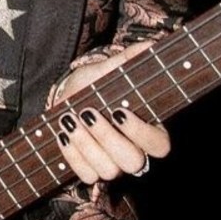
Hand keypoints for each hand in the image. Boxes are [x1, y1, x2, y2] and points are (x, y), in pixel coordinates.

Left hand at [51, 43, 170, 183]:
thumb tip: (151, 44)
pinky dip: (71, 154)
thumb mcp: (107, 71)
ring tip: (69, 119)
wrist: (65, 97)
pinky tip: (62, 132)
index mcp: (149, 130)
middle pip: (132, 162)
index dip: (140, 133)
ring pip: (107, 171)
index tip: (119, 111)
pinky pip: (84, 175)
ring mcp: (112, 165)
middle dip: (107, 138)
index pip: (159, 145)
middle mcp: (134, 152)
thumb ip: (128, 61)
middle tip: (88, 113)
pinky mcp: (90, 171)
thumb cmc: (94, 85)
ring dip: (86, 145)